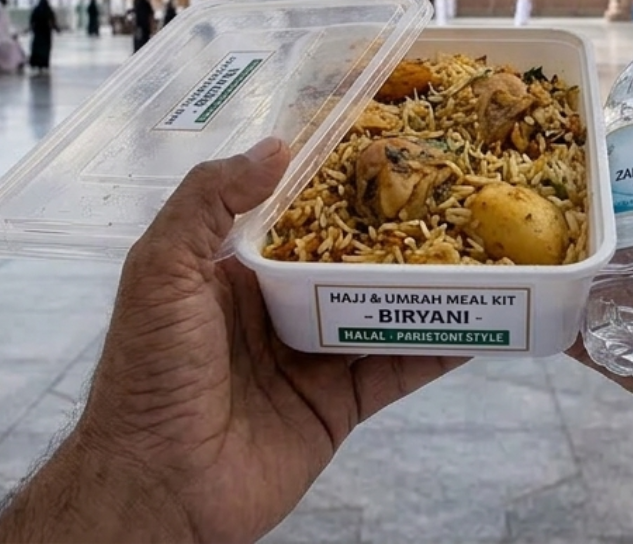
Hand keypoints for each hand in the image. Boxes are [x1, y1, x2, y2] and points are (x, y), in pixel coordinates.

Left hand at [0, 138, 462, 543]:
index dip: (340, 184)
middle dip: (396, 231)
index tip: (390, 147)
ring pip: (381, 307)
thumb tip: (278, 145)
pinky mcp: (340, 403)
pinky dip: (439, 347)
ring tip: (480, 248)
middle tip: (454, 193)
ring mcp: (314, 354)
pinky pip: (398, 368)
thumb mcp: (161, 269)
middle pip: (350, 258)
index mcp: (240, 267)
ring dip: (426, 284)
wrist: (158, 487)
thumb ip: (208, 201)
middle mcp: (282, 304)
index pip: (299, 213)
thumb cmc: (151, 368)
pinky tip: (480, 322)